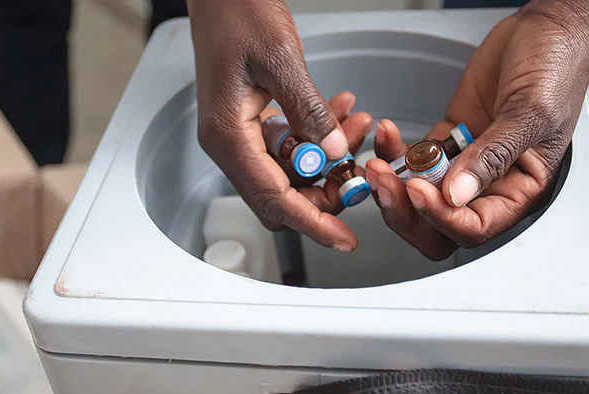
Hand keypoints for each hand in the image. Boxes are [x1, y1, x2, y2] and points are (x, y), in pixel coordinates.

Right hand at [186, 1, 360, 249]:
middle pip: (281, 195)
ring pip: (291, 170)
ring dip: (328, 156)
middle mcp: (230, 142)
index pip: (274, 198)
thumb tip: (335, 151)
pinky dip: (318, 135)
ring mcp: (240, 134)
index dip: (312, 223)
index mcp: (227, 135)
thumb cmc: (238, 13)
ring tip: (359, 123)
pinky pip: (290, 145)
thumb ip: (309, 109)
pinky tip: (342, 110)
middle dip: (325, 190)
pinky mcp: (253, 121)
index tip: (344, 238)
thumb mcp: (280, 59)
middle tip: (361, 170)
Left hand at [366, 1, 588, 259]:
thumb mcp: (530, 114)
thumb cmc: (557, 70)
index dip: (441, 217)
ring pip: (421, 196)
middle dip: (406, 211)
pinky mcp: (448, 139)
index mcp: (520, 190)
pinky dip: (395, 153)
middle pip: (439, 224)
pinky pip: (414, 160)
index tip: (418, 191)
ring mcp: (465, 162)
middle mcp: (491, 184)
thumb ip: (493, 156)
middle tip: (385, 183)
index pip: (474, 226)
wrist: (546, 31)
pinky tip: (386, 135)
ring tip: (377, 160)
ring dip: (394, 184)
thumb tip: (457, 194)